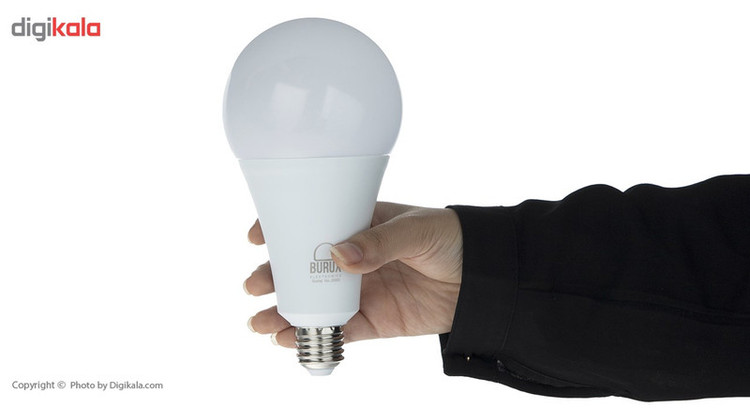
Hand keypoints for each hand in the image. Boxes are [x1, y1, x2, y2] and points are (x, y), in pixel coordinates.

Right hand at [243, 202, 462, 347]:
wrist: (486, 279)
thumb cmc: (453, 238)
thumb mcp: (417, 229)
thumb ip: (379, 241)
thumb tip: (340, 255)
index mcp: (359, 224)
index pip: (313, 222)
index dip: (281, 228)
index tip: (257, 236)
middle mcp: (354, 258)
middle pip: (304, 268)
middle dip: (274, 277)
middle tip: (254, 286)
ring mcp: (361, 291)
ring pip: (314, 303)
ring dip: (285, 313)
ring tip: (261, 324)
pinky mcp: (374, 321)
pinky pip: (338, 331)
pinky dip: (315, 337)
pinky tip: (291, 342)